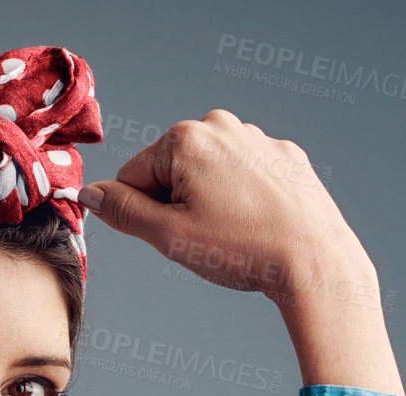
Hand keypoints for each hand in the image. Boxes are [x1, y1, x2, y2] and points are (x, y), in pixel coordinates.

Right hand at [76, 108, 362, 299]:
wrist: (315, 260)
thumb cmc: (244, 249)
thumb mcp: (169, 237)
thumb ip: (122, 211)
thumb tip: (90, 194)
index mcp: (185, 139)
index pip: (133, 175)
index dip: (142, 213)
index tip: (172, 235)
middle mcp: (221, 126)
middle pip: (172, 170)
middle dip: (178, 204)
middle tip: (207, 237)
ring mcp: (257, 138)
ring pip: (210, 174)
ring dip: (211, 202)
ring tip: (237, 233)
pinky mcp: (285, 156)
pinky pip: (246, 177)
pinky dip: (245, 199)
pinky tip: (260, 223)